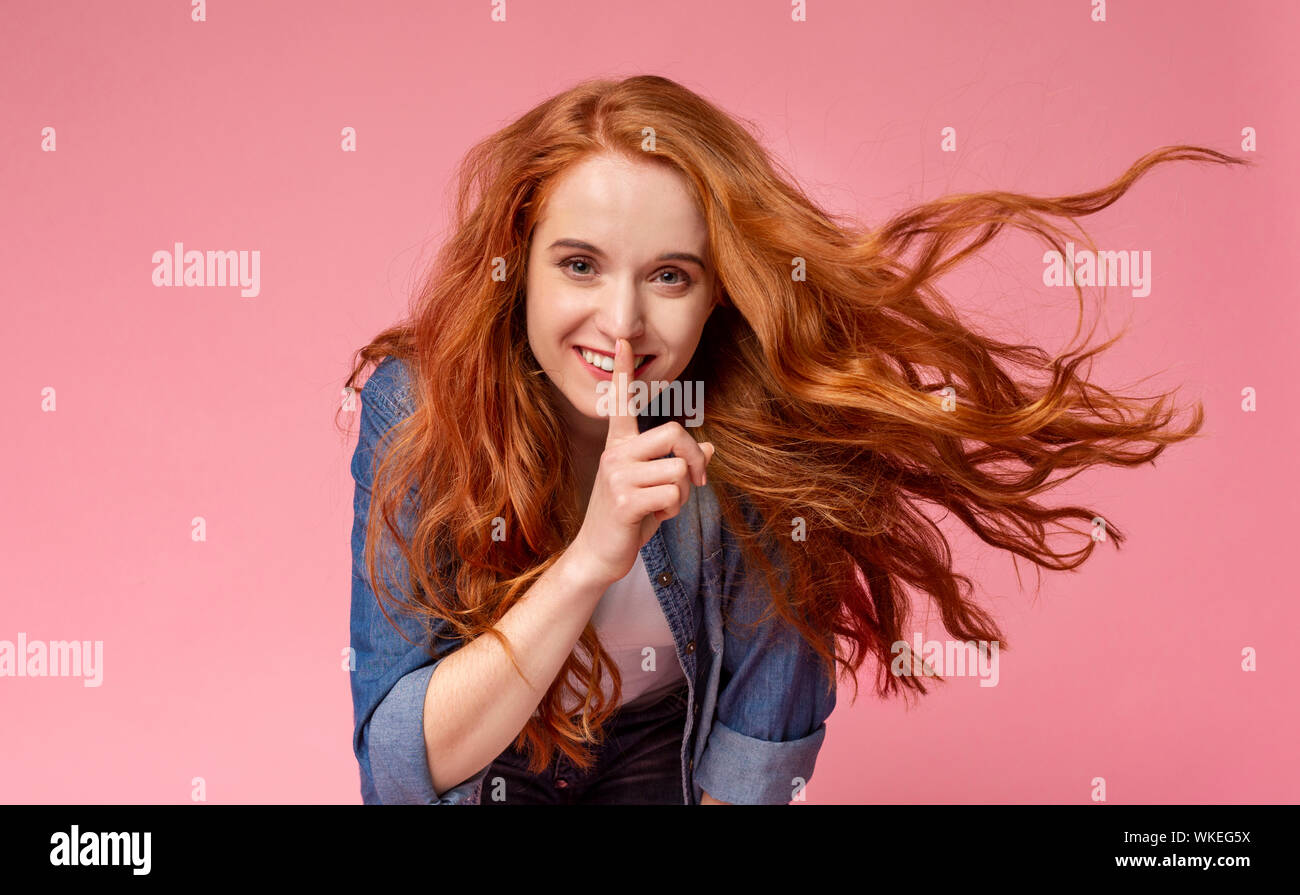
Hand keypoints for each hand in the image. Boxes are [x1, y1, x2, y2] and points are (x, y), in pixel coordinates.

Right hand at [569, 337, 714, 586]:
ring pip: (679, 470)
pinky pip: (672, 495)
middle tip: (696, 482)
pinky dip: (674, 512)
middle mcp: (616, 454)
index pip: (622, 402)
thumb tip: (711, 448)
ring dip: (684, 496)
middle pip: (675, 433)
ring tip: (663, 507)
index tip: (624, 340)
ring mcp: (617, 475)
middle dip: (695, 459)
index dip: (624, 371)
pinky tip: (654, 519)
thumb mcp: (654, 487)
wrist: (599, 554)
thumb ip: (677, 465)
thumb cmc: (628, 518)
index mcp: (620, 445)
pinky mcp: (623, 499)